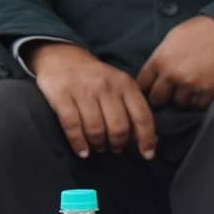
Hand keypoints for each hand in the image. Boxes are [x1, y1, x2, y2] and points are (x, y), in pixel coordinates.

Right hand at [25, 42, 157, 158]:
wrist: (63, 58)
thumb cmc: (97, 79)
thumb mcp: (120, 86)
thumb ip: (134, 109)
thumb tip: (151, 140)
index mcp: (126, 84)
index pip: (142, 116)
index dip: (147, 138)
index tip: (148, 155)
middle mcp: (107, 87)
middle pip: (119, 127)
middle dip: (118, 143)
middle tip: (115, 148)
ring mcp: (84, 91)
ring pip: (96, 129)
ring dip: (99, 144)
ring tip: (99, 147)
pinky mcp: (62, 95)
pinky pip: (72, 126)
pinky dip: (78, 143)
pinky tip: (82, 151)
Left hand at [137, 15, 213, 110]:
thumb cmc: (197, 32)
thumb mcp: (170, 39)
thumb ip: (160, 59)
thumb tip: (152, 76)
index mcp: (160, 60)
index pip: (143, 84)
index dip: (147, 86)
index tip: (153, 86)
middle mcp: (173, 74)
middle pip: (158, 98)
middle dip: (163, 95)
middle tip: (171, 91)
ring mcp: (192, 84)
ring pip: (180, 103)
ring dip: (183, 98)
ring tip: (190, 88)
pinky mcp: (210, 90)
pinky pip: (199, 105)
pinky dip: (200, 100)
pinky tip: (202, 91)